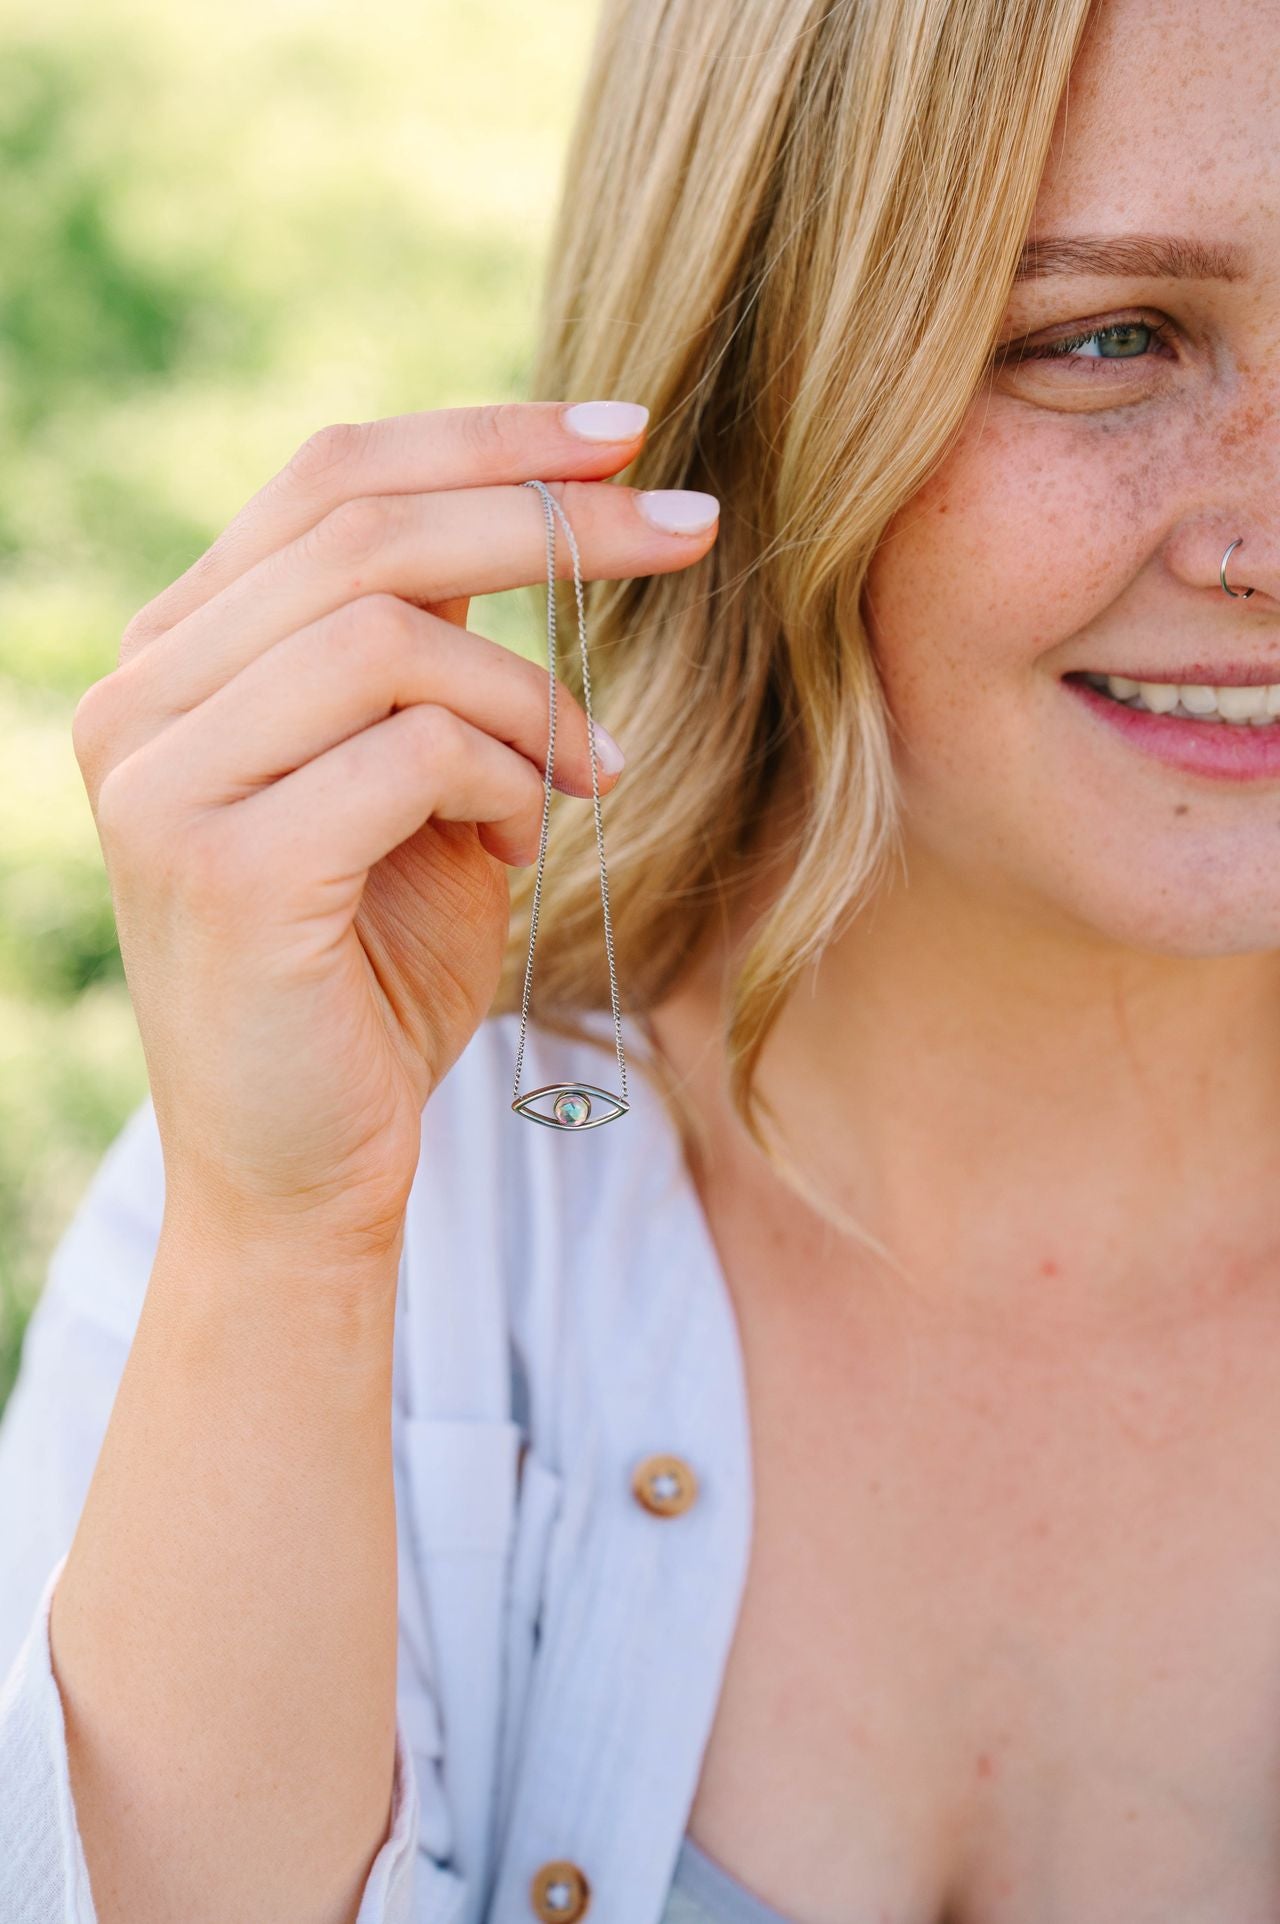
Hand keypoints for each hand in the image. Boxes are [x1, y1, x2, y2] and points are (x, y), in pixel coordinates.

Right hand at [71, 402, 719, 1256]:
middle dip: (550, 514)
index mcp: (178, 660)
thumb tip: (534, 511)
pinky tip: (526, 846)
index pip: (328, 482)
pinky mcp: (223, 866)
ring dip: (533, 694)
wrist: (304, 1173)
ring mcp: (163, 779)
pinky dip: (504, 779)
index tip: (625, 435)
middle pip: (362, 526)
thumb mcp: (412, 789)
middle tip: (693, 527)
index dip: (484, 437)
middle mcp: (143, 699)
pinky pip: (410, 752)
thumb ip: (431, 660)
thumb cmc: (371, 981)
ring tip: (590, 772)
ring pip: (389, 634)